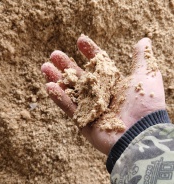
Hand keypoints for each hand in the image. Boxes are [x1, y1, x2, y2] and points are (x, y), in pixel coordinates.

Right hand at [41, 35, 165, 154]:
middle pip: (81, 77)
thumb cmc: (144, 105)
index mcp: (114, 84)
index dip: (90, 52)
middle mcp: (101, 95)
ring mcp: (91, 109)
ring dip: (58, 79)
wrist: (140, 134)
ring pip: (71, 91)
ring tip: (45, 67)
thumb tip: (143, 41)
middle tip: (54, 54)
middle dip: (67, 65)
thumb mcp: (147, 76)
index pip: (99, 64)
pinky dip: (59, 98)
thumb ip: (142, 59)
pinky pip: (69, 108)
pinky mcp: (84, 122)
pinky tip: (49, 86)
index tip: (80, 40)